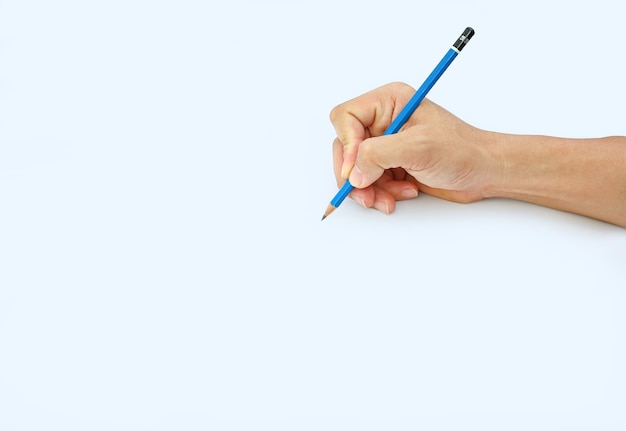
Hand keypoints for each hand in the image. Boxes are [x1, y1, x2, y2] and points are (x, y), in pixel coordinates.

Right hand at [330, 82, 498, 213]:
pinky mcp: (391, 164)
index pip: (345, 118)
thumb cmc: (462, 151)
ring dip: (369, 188)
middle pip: (346, 147)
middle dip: (355, 175)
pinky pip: (370, 181)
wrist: (484, 172)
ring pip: (356, 169)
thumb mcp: (418, 148)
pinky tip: (403, 193)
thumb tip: (353, 172)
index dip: (347, 146)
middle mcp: (383, 120)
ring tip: (388, 199)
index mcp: (389, 102)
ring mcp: (386, 143)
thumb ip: (378, 155)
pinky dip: (381, 193)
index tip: (356, 170)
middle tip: (365, 194)